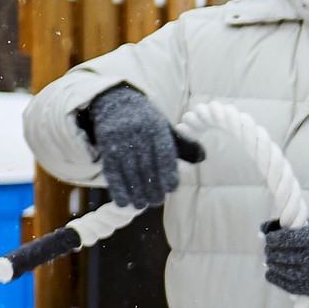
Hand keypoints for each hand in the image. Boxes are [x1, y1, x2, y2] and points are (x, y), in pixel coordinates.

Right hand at [79, 85, 205, 209]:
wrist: (116, 103)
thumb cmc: (147, 122)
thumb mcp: (166, 128)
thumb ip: (183, 144)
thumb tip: (202, 157)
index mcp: (156, 128)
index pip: (164, 153)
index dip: (168, 172)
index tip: (171, 188)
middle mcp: (138, 134)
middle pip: (147, 166)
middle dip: (152, 187)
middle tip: (157, 201)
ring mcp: (120, 141)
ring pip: (130, 172)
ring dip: (137, 192)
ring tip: (143, 204)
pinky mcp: (106, 149)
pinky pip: (112, 172)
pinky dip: (118, 190)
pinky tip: (124, 203)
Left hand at [262, 220, 308, 296]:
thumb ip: (293, 226)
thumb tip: (263, 227)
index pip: (285, 238)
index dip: (272, 239)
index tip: (269, 239)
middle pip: (281, 255)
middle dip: (270, 251)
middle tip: (268, 250)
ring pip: (282, 270)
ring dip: (272, 264)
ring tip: (271, 260)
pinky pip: (286, 285)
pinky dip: (275, 278)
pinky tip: (271, 273)